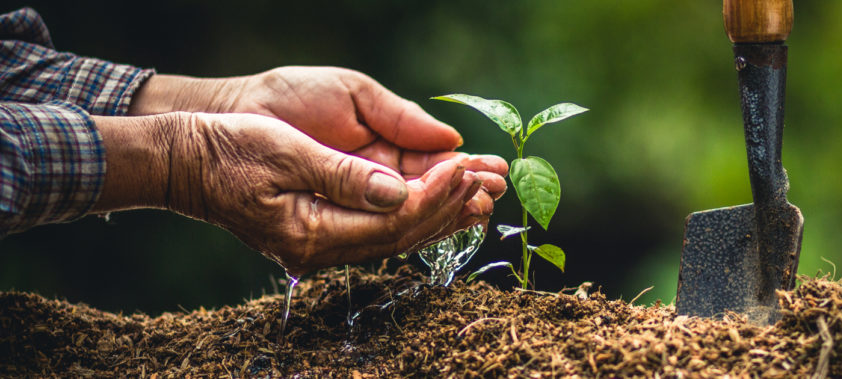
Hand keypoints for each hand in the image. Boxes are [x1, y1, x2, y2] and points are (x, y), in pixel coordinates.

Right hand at [93, 112, 492, 274]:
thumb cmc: (228, 149)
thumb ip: (344, 176)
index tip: (464, 166)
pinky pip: (380, 226)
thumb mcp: (285, 152)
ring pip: (395, 234)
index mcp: (310, 233)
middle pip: (401, 235)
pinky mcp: (323, 228)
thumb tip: (400, 193)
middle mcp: (319, 249)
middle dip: (449, 205)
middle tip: (488, 177)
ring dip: (439, 210)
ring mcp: (321, 244)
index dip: (433, 196)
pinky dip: (415, 210)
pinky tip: (441, 196)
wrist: (186, 160)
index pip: (391, 223)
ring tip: (481, 189)